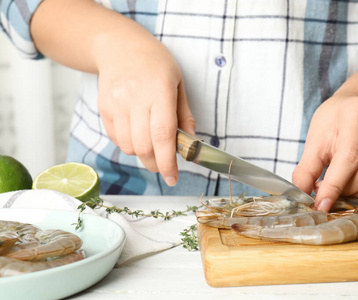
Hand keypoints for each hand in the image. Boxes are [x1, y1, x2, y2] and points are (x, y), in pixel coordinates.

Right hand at [96, 33, 194, 185]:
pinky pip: (116, 139)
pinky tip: (137, 134)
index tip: (172, 178)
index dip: (168, 161)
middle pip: (144, 146)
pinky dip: (129, 145)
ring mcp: (116, 103)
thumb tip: (190, 145)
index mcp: (159, 90)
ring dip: (142, 156)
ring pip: (128, 147)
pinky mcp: (103, 108)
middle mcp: (135, 98)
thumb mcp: (178, 84)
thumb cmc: (156, 64)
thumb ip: (185, 116)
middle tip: (164, 166)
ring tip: (151, 147)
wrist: (120, 47)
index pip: (163, 135)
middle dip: (156, 164)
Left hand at [292, 96, 357, 210]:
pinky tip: (348, 181)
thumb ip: (307, 167)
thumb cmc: (333, 120)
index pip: (349, 156)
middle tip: (324, 192)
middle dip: (344, 189)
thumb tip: (301, 194)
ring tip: (335, 185)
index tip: (321, 204)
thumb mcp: (315, 137)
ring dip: (353, 191)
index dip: (334, 185)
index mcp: (356, 113)